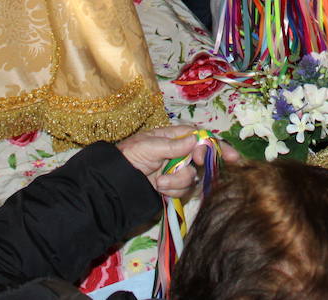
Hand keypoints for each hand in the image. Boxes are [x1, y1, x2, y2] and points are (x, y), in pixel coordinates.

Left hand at [118, 126, 240, 198]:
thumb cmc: (130, 156)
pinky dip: (174, 191)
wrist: (116, 182)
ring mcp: (178, 171)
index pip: (200, 137)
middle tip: (200, 166)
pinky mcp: (175, 187)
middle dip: (206, 165)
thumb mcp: (148, 146)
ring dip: (179, 181)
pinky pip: (185, 190)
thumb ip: (173, 145)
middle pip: (205, 157)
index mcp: (175, 137)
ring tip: (160, 182)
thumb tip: (195, 140)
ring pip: (194, 177)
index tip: (212, 157)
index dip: (211, 146)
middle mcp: (180, 153)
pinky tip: (160, 189)